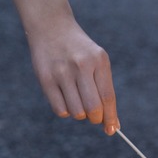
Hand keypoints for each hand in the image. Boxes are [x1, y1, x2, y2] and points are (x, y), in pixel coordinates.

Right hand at [24, 16, 116, 133]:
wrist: (51, 26)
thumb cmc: (79, 51)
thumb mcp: (96, 61)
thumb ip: (104, 89)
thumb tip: (112, 124)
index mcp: (99, 60)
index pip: (108, 97)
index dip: (111, 118)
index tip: (112, 130)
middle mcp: (81, 66)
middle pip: (93, 108)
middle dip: (96, 119)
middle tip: (93, 116)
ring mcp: (62, 72)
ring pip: (76, 112)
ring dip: (79, 114)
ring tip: (77, 99)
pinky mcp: (45, 79)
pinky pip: (60, 110)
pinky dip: (65, 111)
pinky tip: (65, 98)